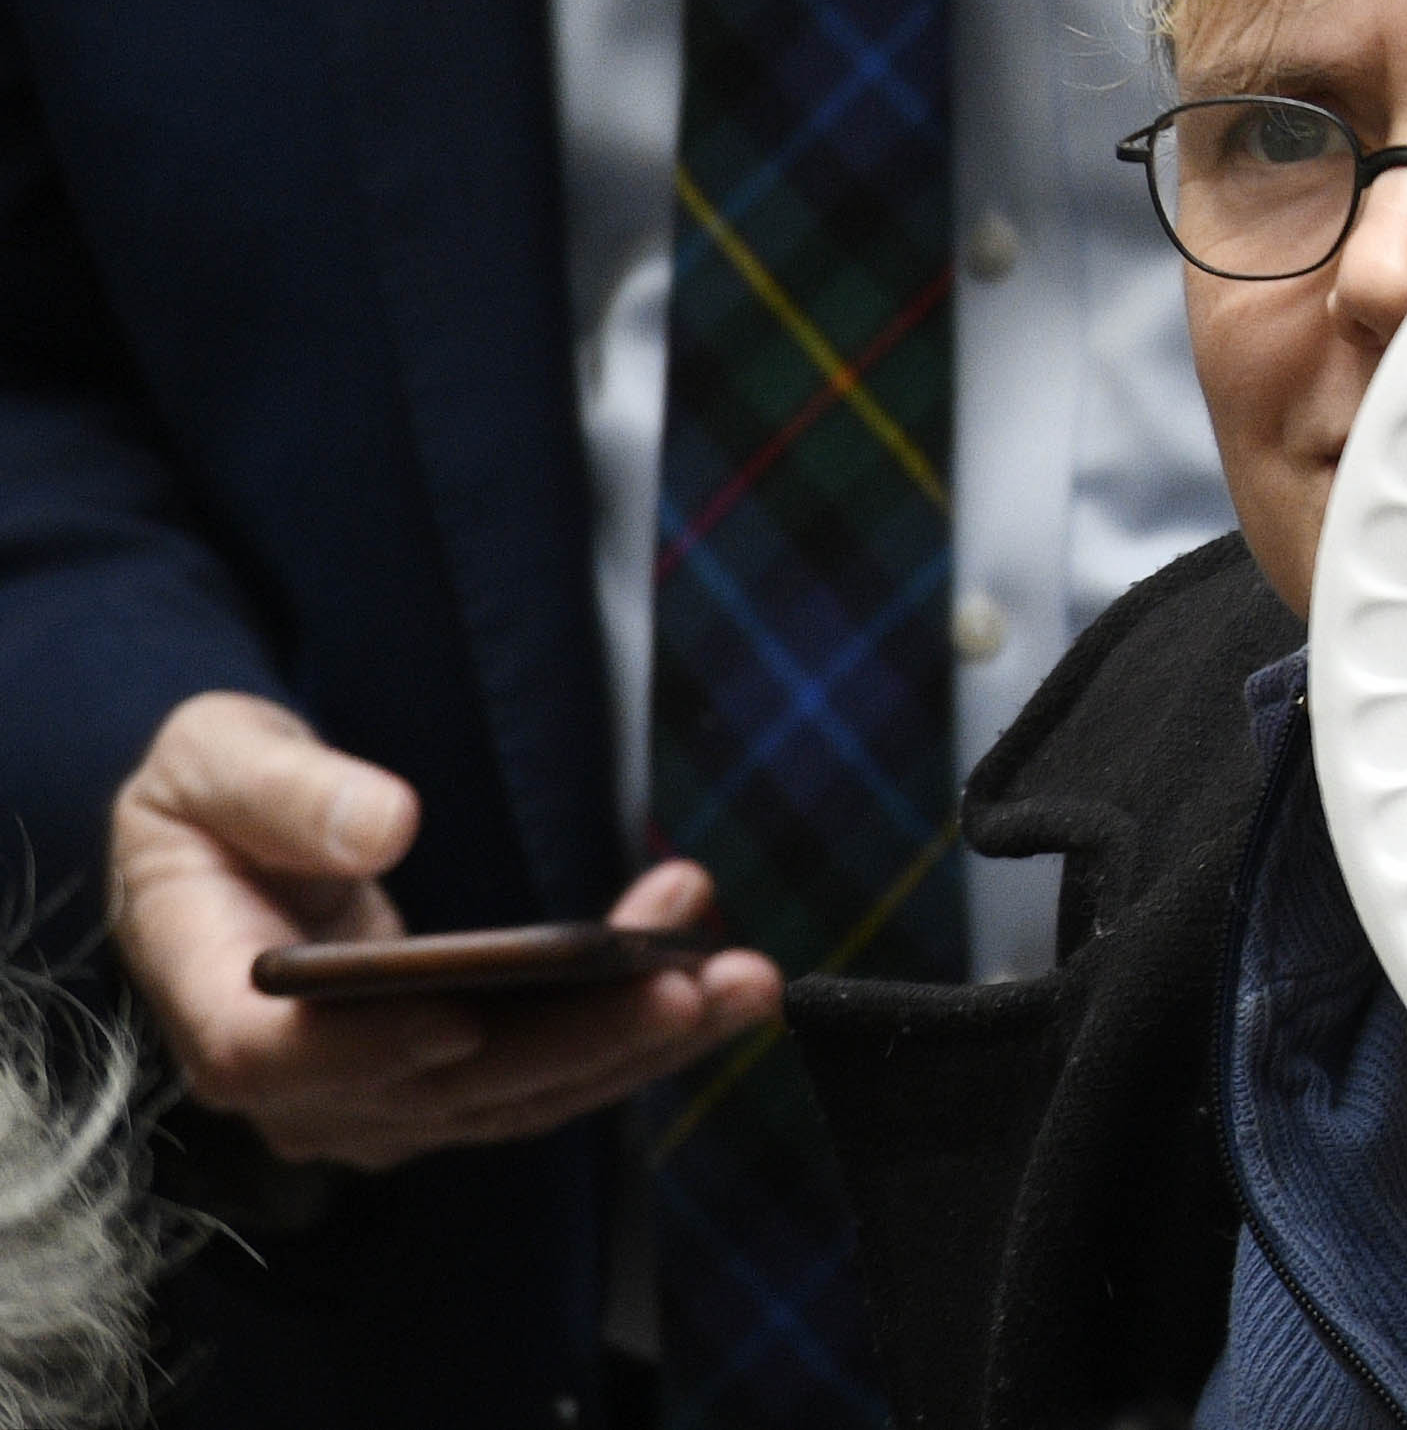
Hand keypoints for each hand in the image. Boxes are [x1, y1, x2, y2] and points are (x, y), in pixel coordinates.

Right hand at [109, 692, 764, 1160]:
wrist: (232, 843)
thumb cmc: (211, 800)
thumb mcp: (215, 759)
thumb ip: (287, 792)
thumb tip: (385, 824)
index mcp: (213, 1000)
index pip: (273, 1056)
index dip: (368, 1049)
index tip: (466, 1017)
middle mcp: (295, 1081)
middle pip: (435, 1088)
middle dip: (576, 1041)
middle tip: (691, 983)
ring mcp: (372, 1098)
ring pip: (510, 1099)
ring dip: (635, 1044)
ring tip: (742, 980)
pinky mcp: (440, 1087)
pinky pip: (540, 1084)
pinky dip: (630, 1039)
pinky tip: (713, 988)